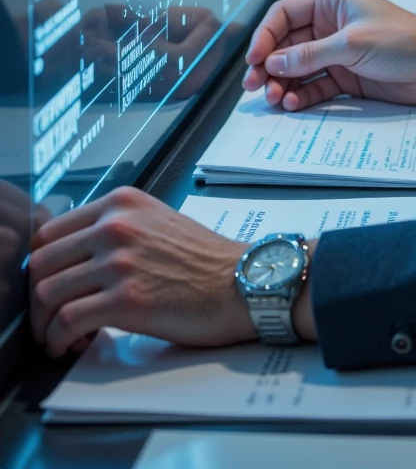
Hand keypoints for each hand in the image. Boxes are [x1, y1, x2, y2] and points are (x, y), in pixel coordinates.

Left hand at [29, 187, 319, 356]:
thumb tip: (76, 258)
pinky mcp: (126, 300)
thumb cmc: (206, 260)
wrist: (245, 282)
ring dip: (45, 324)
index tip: (50, 286)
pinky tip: (71, 346)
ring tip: (59, 337)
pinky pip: (67, 321)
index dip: (42, 267)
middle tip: (50, 318)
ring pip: (47, 293)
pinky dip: (59, 339)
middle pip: (41, 263)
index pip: (50, 233)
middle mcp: (116, 225)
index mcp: (122, 203)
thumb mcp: (157, 222)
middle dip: (38, 298)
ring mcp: (119, 262)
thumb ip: (117, 229)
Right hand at [243, 0, 415, 110]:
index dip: (265, 36)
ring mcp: (337, 52)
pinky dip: (302, 95)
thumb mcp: (353, 44)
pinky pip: (315, 86)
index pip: (284, 14)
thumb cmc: (405, 41)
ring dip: (282, 83)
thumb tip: (273, 62)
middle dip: (268, 65)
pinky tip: (294, 104)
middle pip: (286, 44)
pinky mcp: (346, 76)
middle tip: (255, 86)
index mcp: (332, 3)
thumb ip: (311, 55)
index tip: (253, 60)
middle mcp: (331, 25)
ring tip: (275, 99)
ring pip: (297, 68)